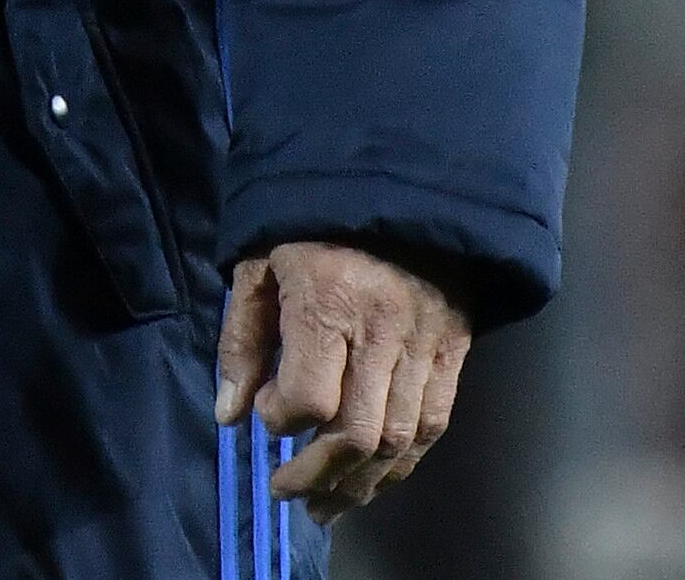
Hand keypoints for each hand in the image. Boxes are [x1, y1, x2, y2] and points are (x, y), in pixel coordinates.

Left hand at [213, 241, 470, 515]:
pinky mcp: (455, 349)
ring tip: (324, 504)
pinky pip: (432, 424)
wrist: (402, 180)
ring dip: (360, 484)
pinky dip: (402, 461)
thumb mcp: (260, 262)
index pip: (307, 397)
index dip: (279, 418)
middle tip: (285, 491)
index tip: (264, 412)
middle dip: (316, 475)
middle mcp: (383, 329)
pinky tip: (373, 479)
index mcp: (328, 299)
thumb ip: (242, 339)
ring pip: (398, 440)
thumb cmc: (313, 219)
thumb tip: (230, 417)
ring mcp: (426, 342)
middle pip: (356, 433)